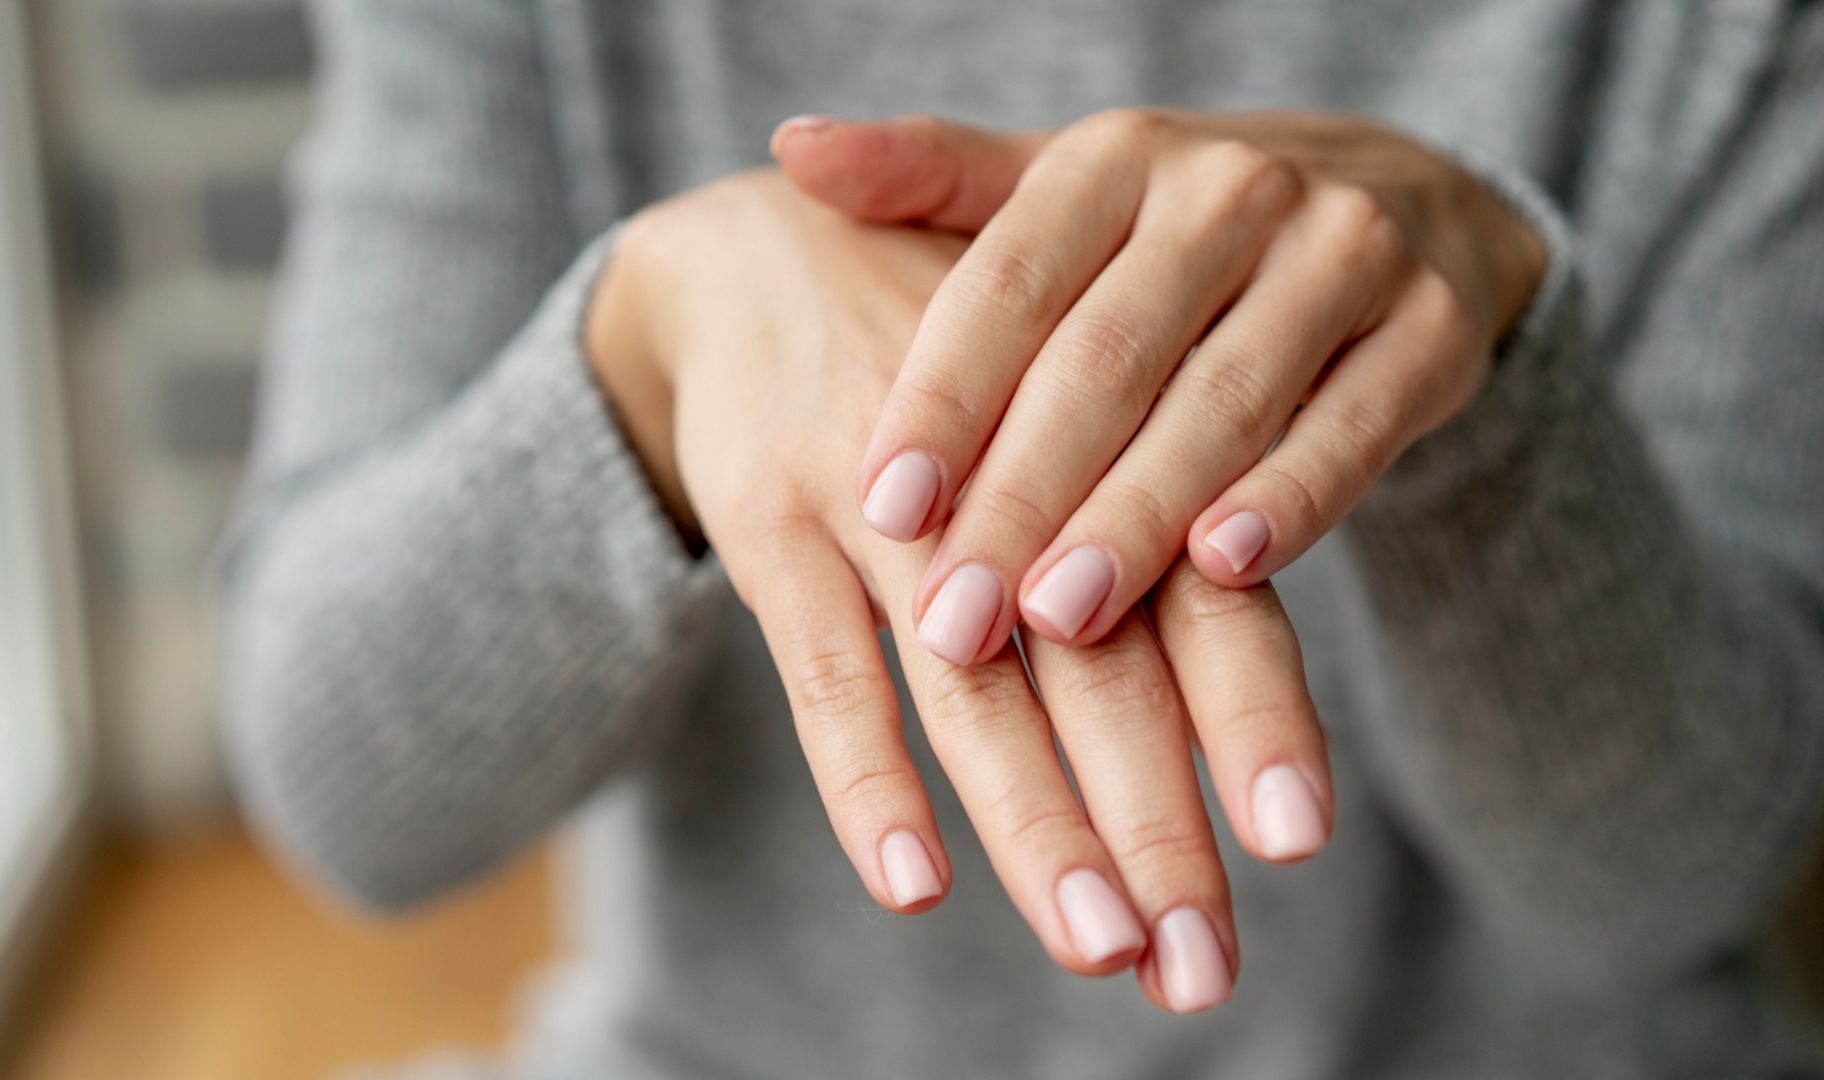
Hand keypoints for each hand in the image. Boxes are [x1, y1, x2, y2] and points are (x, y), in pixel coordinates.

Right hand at [586, 171, 1333, 1013]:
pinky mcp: (770, 519)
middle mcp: (1011, 476)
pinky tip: (914, 881)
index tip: (1296, 845)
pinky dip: (866, 778)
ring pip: (972, 687)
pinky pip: (821, 669)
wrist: (759, 244)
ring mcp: (884, 503)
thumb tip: (1225, 724)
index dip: (1250, 720)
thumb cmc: (948, 363)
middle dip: (1156, 825)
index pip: (1201, 601)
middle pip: (1103, 671)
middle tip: (1202, 969)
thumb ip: (1134, 542)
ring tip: (1101, 949)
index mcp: (1108, 446)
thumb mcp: (1052, 414)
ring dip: (1039, 824)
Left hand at [772, 110, 1546, 660]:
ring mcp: (1344, 252)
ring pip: (1221, 402)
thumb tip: (794, 148)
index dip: (943, 397)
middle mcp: (1230, 189)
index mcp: (1115, 157)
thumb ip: (933, 182)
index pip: (1009, 282)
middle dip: (1023, 495)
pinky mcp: (1431, 329)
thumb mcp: (1060, 192)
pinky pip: (1351, 427)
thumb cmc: (1174, 232)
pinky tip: (1224, 571)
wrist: (1399, 200)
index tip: (880, 506)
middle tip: (955, 615)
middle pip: (1105, 360)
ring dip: (1136, 516)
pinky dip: (1290, 498)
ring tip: (1060, 617)